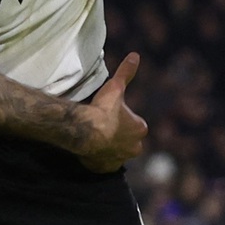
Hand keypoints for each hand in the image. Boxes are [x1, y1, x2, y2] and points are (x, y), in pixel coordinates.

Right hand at [75, 52, 147, 173]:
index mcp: (140, 128)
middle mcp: (135, 147)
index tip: (110, 114)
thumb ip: (126, 72)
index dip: (122, 119)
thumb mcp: (115, 87)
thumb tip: (135, 55)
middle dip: (119, 136)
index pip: (135, 124)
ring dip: (109, 148)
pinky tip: (91, 152)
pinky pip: (105, 165)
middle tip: (103, 128)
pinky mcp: (106, 168)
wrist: (85, 131)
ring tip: (96, 139)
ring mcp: (120, 159)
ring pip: (117, 153)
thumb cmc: (102, 108)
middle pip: (129, 141)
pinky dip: (99, 160)